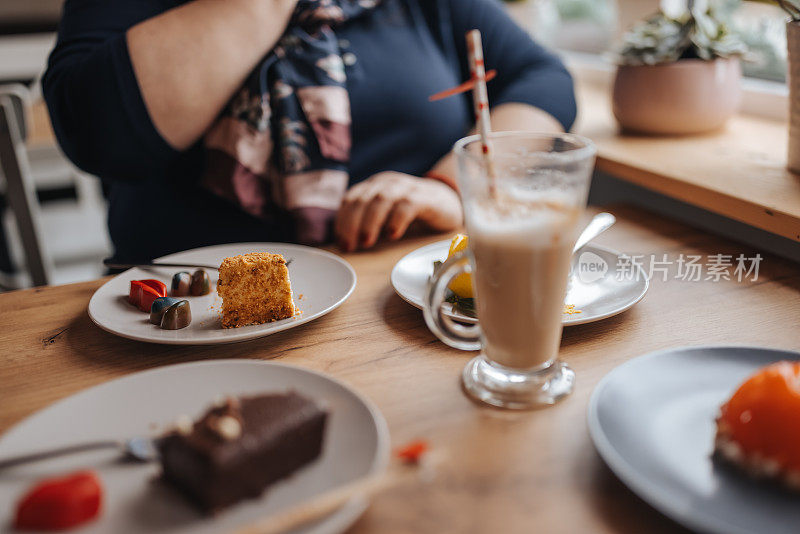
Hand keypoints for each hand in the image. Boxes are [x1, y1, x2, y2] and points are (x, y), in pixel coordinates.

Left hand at [334, 172, 461, 251]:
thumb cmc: (412, 212)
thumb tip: (345, 243)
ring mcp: (406, 187)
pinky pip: (406, 205)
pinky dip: (396, 220)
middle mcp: (387, 183)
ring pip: (381, 200)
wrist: (448, 203)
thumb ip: (367, 222)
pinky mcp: (423, 197)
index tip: (342, 242)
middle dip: (352, 224)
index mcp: (374, 185)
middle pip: (362, 200)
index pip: (350, 199)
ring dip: (370, 223)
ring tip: (367, 242)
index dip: (342, 221)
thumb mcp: (386, 213)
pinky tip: (392, 235)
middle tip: (351, 246)